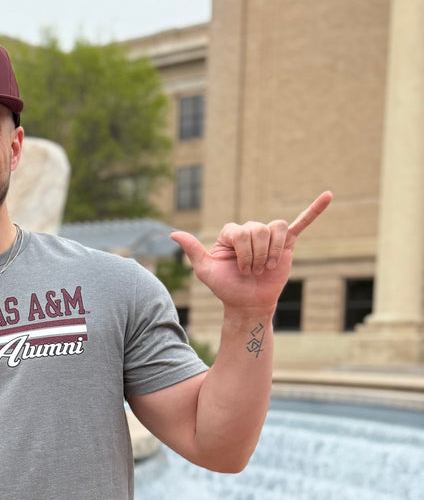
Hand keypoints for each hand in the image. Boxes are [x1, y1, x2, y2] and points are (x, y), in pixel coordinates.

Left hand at [171, 192, 331, 315]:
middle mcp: (251, 230)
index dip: (242, 251)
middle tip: (253, 272)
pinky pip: (301, 223)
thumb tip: (171, 233)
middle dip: (255, 255)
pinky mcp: (286, 244)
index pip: (241, 230)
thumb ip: (193, 250)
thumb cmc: (225, 287)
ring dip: (270, 251)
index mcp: (232, 233)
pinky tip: (328, 196)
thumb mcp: (205, 270)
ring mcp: (270, 237)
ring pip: (275, 228)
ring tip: (265, 267)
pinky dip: (314, 210)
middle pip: (258, 229)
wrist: (248, 303)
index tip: (240, 270)